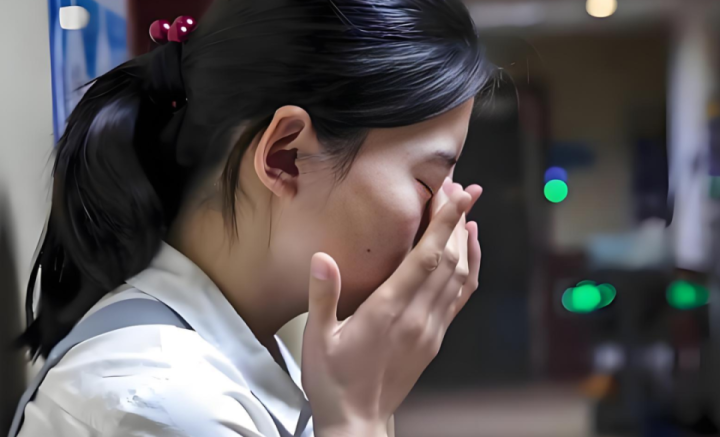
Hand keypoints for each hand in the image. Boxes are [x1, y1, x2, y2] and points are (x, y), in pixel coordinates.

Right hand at [302, 178, 481, 436]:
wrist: (358, 420)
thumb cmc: (334, 380)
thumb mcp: (317, 339)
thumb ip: (322, 296)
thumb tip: (322, 258)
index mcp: (388, 311)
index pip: (425, 258)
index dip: (444, 223)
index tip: (456, 194)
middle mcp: (417, 317)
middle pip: (449, 260)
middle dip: (456, 220)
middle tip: (458, 188)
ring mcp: (431, 329)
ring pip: (459, 276)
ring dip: (464, 240)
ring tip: (464, 210)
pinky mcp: (435, 338)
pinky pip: (460, 297)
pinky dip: (470, 268)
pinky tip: (468, 251)